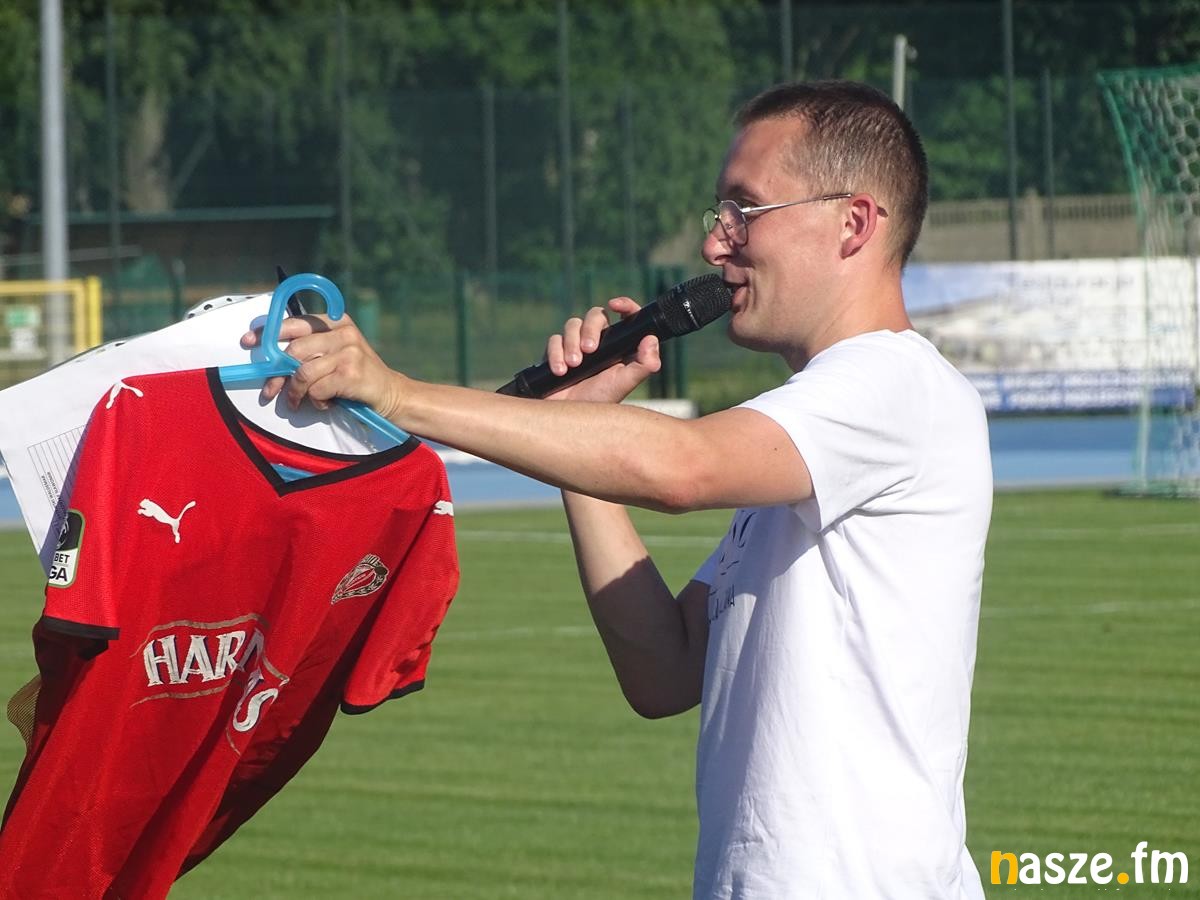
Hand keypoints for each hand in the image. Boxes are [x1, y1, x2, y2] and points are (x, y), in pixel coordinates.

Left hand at [239, 314, 403, 416]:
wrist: (391, 393)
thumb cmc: (357, 376)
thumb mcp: (337, 354)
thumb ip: (310, 350)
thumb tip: (272, 362)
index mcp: (336, 322)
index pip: (295, 323)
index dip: (268, 331)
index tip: (249, 341)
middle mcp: (343, 332)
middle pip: (294, 350)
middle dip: (278, 374)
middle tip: (271, 391)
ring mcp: (349, 351)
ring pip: (303, 373)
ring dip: (296, 393)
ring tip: (299, 402)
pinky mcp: (351, 373)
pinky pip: (317, 389)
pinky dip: (316, 401)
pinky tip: (326, 403)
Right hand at [543, 297, 660, 402]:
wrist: (568, 420)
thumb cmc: (599, 402)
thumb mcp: (624, 384)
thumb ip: (643, 365)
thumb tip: (651, 339)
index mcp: (620, 347)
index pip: (626, 318)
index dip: (625, 306)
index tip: (615, 305)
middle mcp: (600, 343)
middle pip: (595, 316)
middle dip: (590, 330)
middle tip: (589, 350)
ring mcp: (576, 346)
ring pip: (572, 324)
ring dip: (571, 343)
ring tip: (573, 366)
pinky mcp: (557, 352)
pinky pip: (554, 340)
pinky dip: (555, 354)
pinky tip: (559, 371)